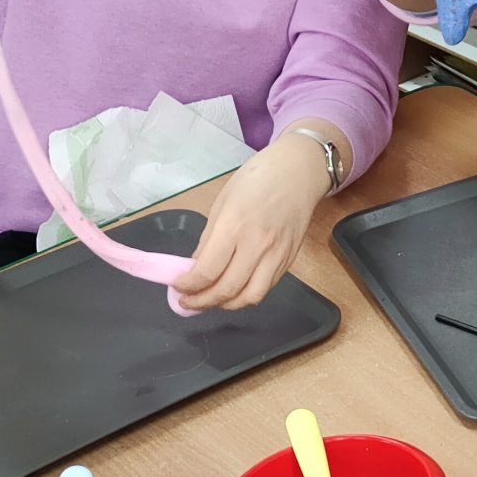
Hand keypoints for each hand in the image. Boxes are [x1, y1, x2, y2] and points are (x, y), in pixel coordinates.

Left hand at [174, 133, 329, 309]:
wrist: (298, 172)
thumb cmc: (257, 179)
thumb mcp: (222, 203)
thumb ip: (208, 239)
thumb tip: (196, 267)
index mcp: (234, 226)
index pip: (207, 271)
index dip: (188, 286)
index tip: (178, 287)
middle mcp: (257, 245)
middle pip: (227, 290)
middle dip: (202, 302)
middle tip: (188, 301)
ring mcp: (276, 255)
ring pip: (250, 297)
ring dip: (227, 305)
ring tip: (212, 300)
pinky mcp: (289, 260)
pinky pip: (266, 288)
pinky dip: (247, 295)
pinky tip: (235, 289)